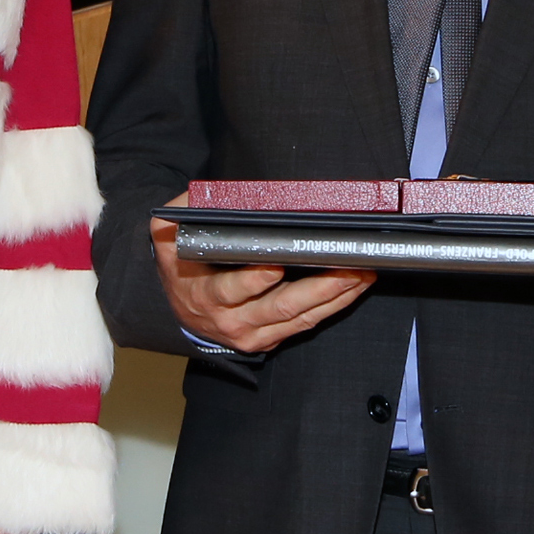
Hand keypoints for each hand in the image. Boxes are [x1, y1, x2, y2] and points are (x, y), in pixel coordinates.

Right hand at [152, 193, 374, 354]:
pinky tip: (353, 287)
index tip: (276, 265)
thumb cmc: (184, 262)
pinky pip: (305, 324)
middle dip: (318, 288)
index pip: (231, 290)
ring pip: (300, 318)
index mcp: (206, 294)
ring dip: (335, 296)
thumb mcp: (172, 233)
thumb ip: (185, 212)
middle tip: (346, 267)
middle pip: (279, 307)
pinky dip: (333, 306)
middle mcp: (230, 319)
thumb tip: (208, 195)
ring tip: (362, 274)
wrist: (181, 302)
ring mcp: (253, 333)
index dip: (254, 281)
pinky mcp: (270, 339)